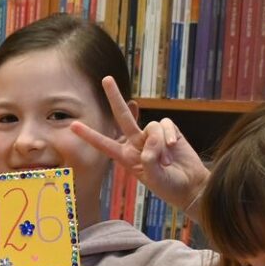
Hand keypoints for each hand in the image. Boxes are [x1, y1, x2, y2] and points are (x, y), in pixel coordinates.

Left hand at [70, 76, 209, 211]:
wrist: (191, 186)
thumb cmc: (169, 186)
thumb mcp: (154, 178)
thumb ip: (150, 159)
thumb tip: (152, 139)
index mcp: (126, 157)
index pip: (105, 144)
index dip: (90, 135)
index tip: (73, 126)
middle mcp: (136, 143)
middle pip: (122, 116)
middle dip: (114, 97)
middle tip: (106, 79)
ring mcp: (153, 136)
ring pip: (151, 126)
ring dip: (159, 143)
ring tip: (167, 161)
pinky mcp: (170, 131)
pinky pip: (166, 124)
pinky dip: (170, 135)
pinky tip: (174, 146)